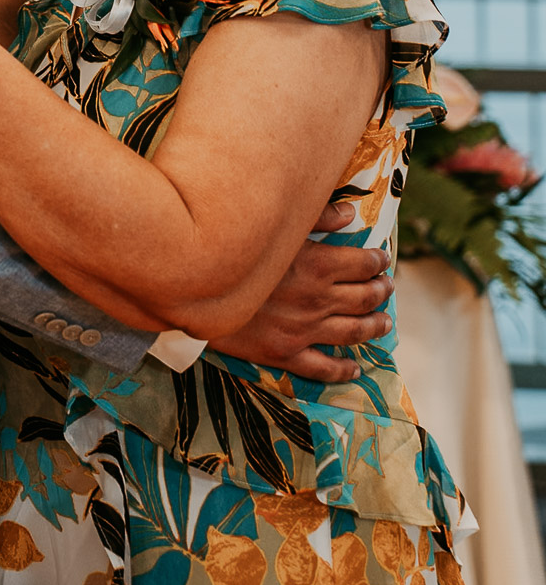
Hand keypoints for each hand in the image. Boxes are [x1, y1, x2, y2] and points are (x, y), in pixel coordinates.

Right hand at [208, 203, 392, 384]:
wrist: (198, 288)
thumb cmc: (237, 250)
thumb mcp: (277, 226)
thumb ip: (318, 217)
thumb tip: (351, 214)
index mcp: (317, 266)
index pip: (363, 265)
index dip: (377, 262)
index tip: (382, 260)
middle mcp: (317, 301)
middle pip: (363, 298)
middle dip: (380, 291)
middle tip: (387, 287)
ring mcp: (304, 331)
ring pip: (352, 332)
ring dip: (373, 326)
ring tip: (384, 321)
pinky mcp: (286, 354)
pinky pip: (323, 368)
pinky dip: (344, 370)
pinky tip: (355, 368)